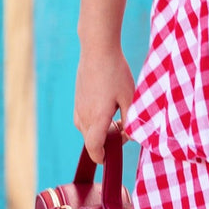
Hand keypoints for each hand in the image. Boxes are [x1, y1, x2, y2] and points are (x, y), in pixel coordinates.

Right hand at [74, 46, 135, 162]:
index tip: (109, 158)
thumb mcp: (130, 97)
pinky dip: (96, 120)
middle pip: (93, 140)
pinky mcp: (77, 101)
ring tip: (117, 113)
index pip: (94, 148)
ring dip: (102, 129)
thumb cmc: (115, 72)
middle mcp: (84, 116)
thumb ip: (131, 119)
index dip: (101, 157)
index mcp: (97, 118)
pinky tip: (108, 105)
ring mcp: (78, 108)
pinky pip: (85, 119)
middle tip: (125, 125)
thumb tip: (131, 135)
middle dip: (108, 140)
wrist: (97, 50)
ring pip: (88, 130)